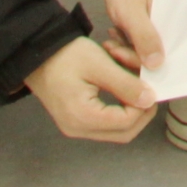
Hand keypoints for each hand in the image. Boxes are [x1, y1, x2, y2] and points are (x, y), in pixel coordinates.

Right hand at [26, 37, 156, 143]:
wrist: (35, 53)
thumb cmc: (66, 55)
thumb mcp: (100, 65)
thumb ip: (126, 84)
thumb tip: (150, 100)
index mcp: (83, 117)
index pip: (126, 122)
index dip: (144, 105)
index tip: (150, 84)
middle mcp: (78, 129)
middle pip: (123, 133)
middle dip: (141, 112)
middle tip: (149, 88)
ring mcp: (75, 127)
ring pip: (116, 130)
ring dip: (131, 109)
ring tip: (135, 85)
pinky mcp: (75, 120)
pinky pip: (105, 122)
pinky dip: (118, 107)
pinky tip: (122, 88)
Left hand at [98, 0, 163, 74]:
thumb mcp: (132, 12)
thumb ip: (144, 37)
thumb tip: (157, 66)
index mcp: (174, 26)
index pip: (162, 58)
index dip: (138, 61)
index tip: (117, 52)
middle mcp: (170, 30)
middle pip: (153, 58)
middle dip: (129, 55)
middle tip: (110, 46)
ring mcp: (159, 29)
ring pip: (144, 52)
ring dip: (125, 49)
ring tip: (110, 40)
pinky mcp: (149, 28)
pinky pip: (140, 44)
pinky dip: (125, 42)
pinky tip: (114, 35)